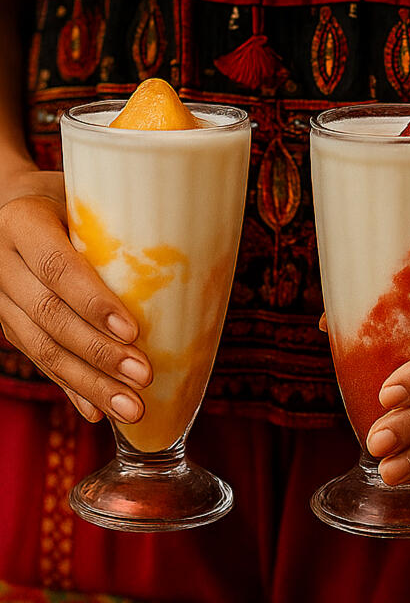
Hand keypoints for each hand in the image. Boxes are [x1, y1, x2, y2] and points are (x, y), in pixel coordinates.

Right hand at [0, 167, 151, 423]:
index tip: (134, 331)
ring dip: (89, 383)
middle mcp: (1, 262)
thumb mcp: (85, 192)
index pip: (57, 268)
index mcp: (23, 223)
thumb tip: (197, 245)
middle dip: (99, 354)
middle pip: (50, 316)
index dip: (94, 302)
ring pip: (41, 347)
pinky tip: (97, 411)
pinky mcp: (6, 323)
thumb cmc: (65, 195)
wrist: (6, 205)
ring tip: (131, 408)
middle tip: (144, 378)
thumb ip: (119, 220)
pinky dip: (70, 387)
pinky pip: (37, 360)